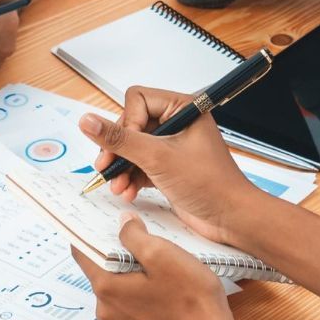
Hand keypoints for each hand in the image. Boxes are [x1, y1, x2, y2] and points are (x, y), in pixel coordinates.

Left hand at [72, 216, 246, 319]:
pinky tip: (162, 276)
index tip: (99, 217)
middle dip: (116, 247)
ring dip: (131, 266)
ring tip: (155, 254)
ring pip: (118, 281)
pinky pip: (131, 296)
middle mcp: (106, 308)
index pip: (82, 252)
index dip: (88, 231)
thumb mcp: (162, 254)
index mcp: (106, 288)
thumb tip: (123, 224)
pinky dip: (141, 283)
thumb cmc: (189, 299)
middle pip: (101, 267)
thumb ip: (134, 235)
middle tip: (137, 230)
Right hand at [78, 86, 264, 245]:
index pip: (138, 100)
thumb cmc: (211, 184)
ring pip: (132, 147)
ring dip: (121, 167)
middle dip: (118, 149)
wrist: (230, 219)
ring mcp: (173, 146)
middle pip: (131, 124)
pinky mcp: (169, 167)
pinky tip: (128, 191)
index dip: (126, 123)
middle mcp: (178, 123)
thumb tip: (88, 122)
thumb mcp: (158, 158)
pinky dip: (131, 178)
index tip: (124, 147)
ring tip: (118, 185)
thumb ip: (120, 139)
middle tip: (107, 167)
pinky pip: (140, 165)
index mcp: (184, 108)